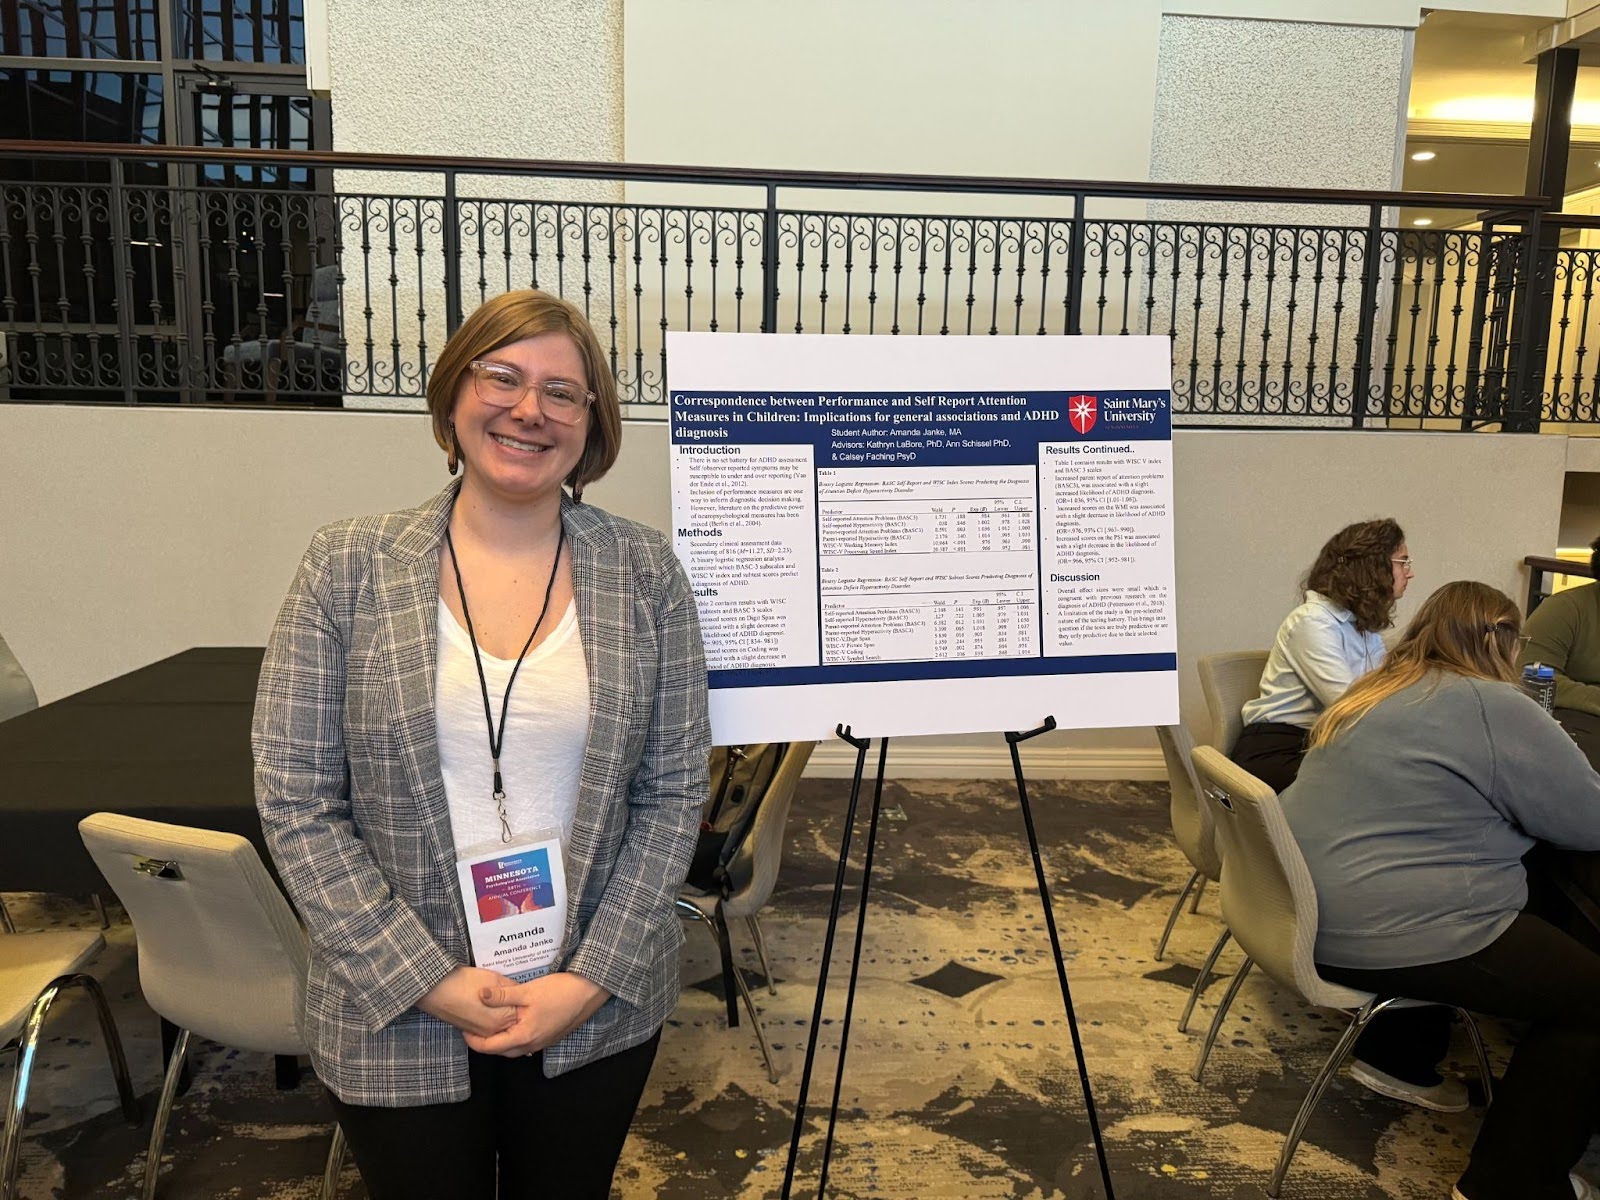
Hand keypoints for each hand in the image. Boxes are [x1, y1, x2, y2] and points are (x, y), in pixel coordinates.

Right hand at [416, 966, 518, 1036]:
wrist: (438, 989)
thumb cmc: (465, 982)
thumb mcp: (495, 979)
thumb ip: (511, 989)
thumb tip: (521, 992)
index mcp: (503, 1018)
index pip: (524, 1014)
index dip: (525, 1003)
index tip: (526, 995)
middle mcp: (494, 1031)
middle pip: (513, 1024)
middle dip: (517, 1013)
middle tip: (516, 1000)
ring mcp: (481, 1033)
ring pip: (501, 1030)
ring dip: (505, 1019)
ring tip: (503, 1003)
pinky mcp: (471, 1032)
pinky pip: (489, 1031)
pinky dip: (494, 1023)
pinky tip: (491, 1009)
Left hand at [462, 972, 609, 1057]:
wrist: (590, 991)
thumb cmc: (560, 991)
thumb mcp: (527, 990)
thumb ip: (502, 995)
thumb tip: (480, 995)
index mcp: (523, 1036)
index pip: (490, 1047)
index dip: (473, 1040)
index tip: (463, 1030)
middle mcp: (532, 1045)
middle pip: (501, 1051)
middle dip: (485, 1043)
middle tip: (473, 1028)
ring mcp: (542, 1042)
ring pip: (514, 1048)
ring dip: (500, 1041)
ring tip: (490, 1026)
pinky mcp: (550, 1037)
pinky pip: (526, 1043)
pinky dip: (514, 1037)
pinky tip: (513, 1023)